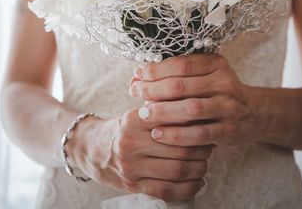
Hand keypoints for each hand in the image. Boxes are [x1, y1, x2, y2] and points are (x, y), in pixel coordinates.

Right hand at [70, 111, 209, 201]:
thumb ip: (162, 110)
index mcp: (135, 120)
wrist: (91, 148)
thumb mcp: (137, 113)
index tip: (207, 123)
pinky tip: (198, 182)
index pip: (174, 121)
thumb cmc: (123, 129)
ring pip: (176, 170)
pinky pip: (166, 191)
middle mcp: (132, 144)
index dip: (196, 123)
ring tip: (205, 163)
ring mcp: (131, 167)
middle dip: (201, 148)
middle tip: (210, 144)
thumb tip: (198, 111)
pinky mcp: (133, 186)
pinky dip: (188, 188)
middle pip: (179, 147)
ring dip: (198, 168)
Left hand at [129, 54, 257, 147]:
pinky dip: (175, 135)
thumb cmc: (217, 92)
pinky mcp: (229, 130)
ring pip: (190, 109)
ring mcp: (228, 107)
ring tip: (143, 114)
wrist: (253, 114)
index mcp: (216, 63)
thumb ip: (173, 75)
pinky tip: (158, 134)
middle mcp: (224, 82)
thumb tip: (136, 77)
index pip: (181, 64)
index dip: (156, 70)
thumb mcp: (203, 76)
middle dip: (153, 90)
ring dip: (162, 112)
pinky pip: (198, 134)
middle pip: (181, 85)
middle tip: (135, 94)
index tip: (138, 75)